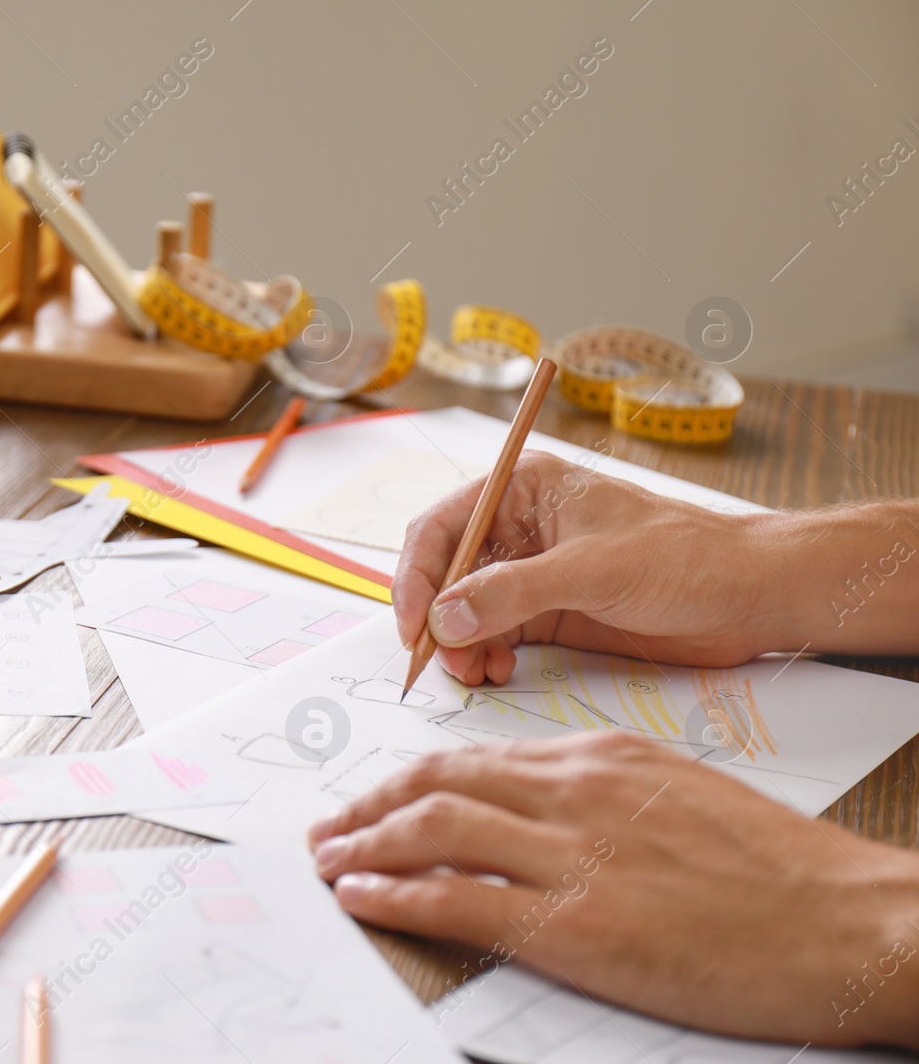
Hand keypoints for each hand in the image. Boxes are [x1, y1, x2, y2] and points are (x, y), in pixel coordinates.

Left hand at [308, 733, 918, 1047]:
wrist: (852, 921)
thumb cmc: (780, 869)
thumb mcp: (681, 795)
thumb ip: (602, 793)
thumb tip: (537, 805)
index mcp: (600, 760)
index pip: (475, 757)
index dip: (410, 778)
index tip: (377, 797)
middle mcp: (575, 793)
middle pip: (437, 781)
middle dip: (368, 804)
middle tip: (330, 826)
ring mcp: (573, 857)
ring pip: (432, 830)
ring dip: (363, 845)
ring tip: (328, 860)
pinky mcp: (578, 925)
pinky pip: (457, 899)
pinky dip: (396, 896)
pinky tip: (362, 899)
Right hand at [393, 450, 778, 685]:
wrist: (748, 596)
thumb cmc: (685, 557)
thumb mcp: (594, 570)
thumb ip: (514, 593)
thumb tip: (446, 619)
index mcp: (523, 490)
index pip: (442, 528)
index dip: (417, 576)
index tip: (414, 624)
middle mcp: (518, 529)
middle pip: (444, 572)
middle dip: (436, 618)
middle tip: (442, 660)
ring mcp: (530, 573)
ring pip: (463, 610)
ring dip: (458, 643)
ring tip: (476, 672)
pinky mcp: (548, 613)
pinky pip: (493, 634)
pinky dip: (483, 655)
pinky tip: (496, 671)